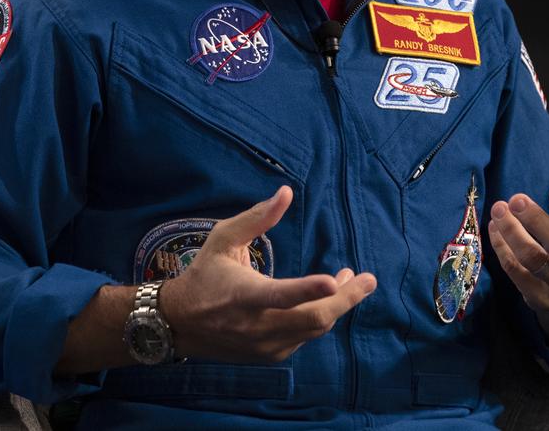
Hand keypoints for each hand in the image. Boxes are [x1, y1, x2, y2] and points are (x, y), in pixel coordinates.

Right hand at [160, 185, 375, 362]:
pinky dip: (320, 317)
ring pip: (315, 329)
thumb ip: (257, 218)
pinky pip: (305, 337)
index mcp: (244, 295)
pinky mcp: (270, 355)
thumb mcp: (223, 238)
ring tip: (349, 281)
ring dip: (338, 305)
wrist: (180, 323)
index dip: (309, 289)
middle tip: (368, 280)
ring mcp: (265, 344)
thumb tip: (286, 192)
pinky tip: (325, 299)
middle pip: (314, 318)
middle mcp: (257, 325)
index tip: (334, 279)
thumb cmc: (205, 273)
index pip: (281, 295)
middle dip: (347, 298)